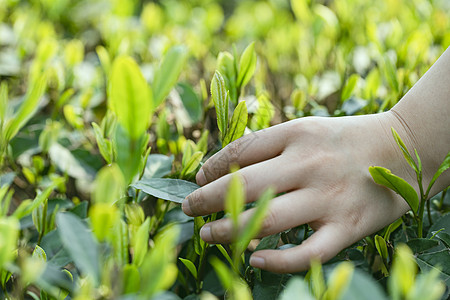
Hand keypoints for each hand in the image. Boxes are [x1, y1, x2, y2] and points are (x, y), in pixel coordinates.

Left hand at [182, 112, 416, 272]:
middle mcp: (309, 165)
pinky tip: (255, 261)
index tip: (196, 182)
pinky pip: (308, 253)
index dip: (210, 168)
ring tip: (208, 235)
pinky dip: (278, 262)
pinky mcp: (348, 227)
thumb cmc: (343, 140)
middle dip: (207, 200)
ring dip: (229, 230)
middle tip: (189, 210)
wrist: (402, 147)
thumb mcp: (304, 129)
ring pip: (267, 220)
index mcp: (296, 135)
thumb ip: (266, 146)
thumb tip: (221, 168)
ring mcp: (329, 198)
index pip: (240, 151)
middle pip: (245, 187)